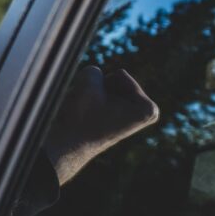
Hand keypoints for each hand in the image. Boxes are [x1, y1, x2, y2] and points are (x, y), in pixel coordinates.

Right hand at [45, 66, 158, 184]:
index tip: (97, 109)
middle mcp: (146, 112)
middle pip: (117, 79)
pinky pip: (104, 93)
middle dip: (99, 90)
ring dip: (94, 95)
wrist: (67, 144)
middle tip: (91, 112)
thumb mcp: (88, 82)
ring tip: (90, 114)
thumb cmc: (80, 117)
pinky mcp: (120, 115)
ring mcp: (133, 114)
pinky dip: (93, 100)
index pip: (120, 75)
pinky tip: (90, 116)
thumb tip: (95, 77)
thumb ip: (96, 70)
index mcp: (147, 108)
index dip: (102, 87)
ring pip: (108, 85)